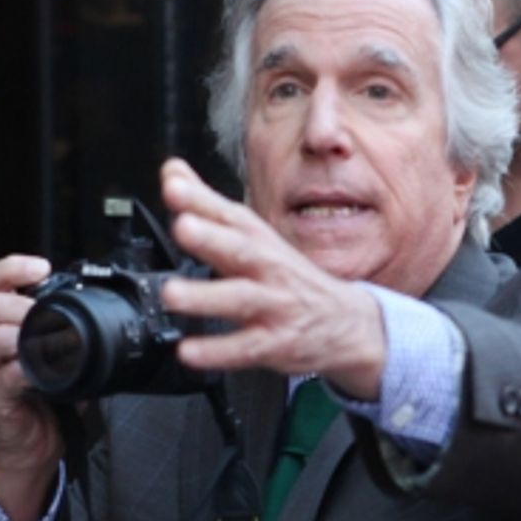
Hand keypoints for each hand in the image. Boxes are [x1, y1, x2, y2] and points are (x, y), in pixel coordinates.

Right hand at [0, 255, 63, 520]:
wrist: (32, 448)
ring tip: (53, 347)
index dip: (12, 268)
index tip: (41, 267)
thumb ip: (71, 332)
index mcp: (1, 325)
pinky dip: (30, 371)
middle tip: (50, 317)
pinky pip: (8, 374)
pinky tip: (45, 375)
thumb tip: (105, 310)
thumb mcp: (61, 357)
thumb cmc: (46, 401)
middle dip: (26, 305)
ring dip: (29, 337)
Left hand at [158, 159, 386, 399]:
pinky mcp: (277, 343)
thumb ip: (209, 205)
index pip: (230, 214)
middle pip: (241, 249)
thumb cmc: (291, 277)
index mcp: (260, 240)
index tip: (173, 184)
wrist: (348, 323)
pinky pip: (246, 348)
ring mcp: (275, 306)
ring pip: (241, 299)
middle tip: (183, 227)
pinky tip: (190, 351)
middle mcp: (269, 269)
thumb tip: (172, 169)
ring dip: (205, 296)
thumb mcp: (256, 236)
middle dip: (211, 237)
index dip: (200, 198)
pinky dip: (217, 350)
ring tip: (172, 294)